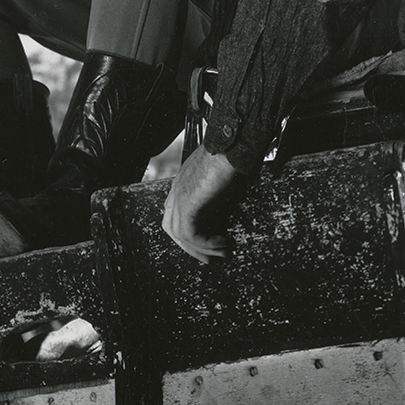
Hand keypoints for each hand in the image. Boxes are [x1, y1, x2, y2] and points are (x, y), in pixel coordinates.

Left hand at [161, 146, 251, 262]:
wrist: (232, 145)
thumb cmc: (231, 154)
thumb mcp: (222, 174)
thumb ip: (219, 188)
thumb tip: (232, 200)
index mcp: (183, 182)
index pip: (174, 214)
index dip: (187, 232)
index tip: (205, 244)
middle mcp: (177, 190)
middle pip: (172, 228)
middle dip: (191, 247)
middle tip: (210, 259)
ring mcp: (180, 196)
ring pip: (181, 234)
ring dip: (202, 249)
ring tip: (222, 254)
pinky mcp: (188, 204)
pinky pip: (191, 234)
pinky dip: (207, 243)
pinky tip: (222, 243)